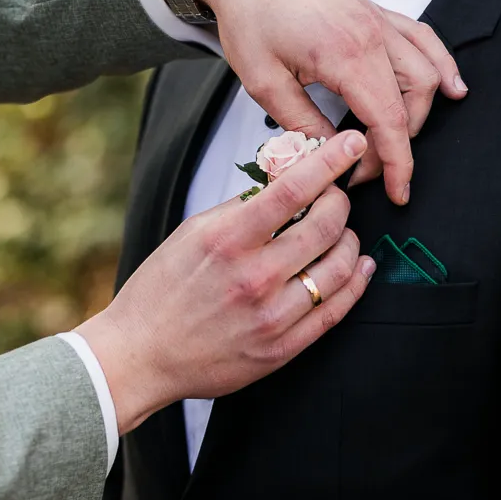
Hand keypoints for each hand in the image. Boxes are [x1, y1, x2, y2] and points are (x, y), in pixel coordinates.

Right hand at [75, 131, 374, 433]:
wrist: (142, 355)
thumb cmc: (159, 294)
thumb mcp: (190, 234)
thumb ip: (239, 208)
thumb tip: (282, 180)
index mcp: (226, 241)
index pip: (292, 190)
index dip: (329, 162)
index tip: (349, 145)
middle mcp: (253, 277)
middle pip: (326, 226)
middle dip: (340, 202)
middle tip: (336, 195)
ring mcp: (271, 315)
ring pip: (340, 267)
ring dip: (349, 241)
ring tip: (342, 233)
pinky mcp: (283, 348)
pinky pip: (335, 310)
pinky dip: (356, 282)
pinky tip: (358, 267)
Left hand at [160, 0, 465, 204]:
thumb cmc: (248, 16)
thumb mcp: (263, 81)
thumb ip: (300, 123)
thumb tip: (327, 157)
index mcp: (346, 55)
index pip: (391, 121)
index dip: (397, 164)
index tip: (398, 194)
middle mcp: (373, 35)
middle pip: (415, 101)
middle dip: (399, 144)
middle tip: (362, 169)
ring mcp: (379, 19)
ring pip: (427, 71)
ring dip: (421, 111)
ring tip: (397, 143)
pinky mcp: (376, 11)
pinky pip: (424, 39)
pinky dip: (442, 65)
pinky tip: (451, 88)